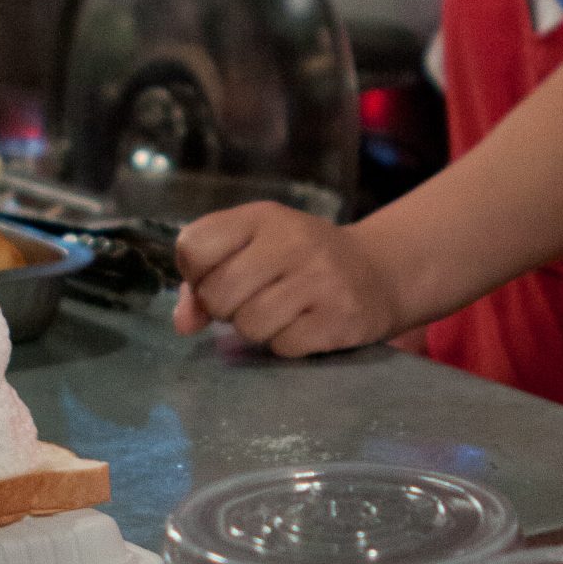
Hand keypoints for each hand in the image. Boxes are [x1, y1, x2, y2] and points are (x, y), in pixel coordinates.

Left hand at [173, 203, 402, 356]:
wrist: (379, 271)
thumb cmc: (301, 261)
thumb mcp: (255, 249)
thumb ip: (207, 279)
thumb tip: (184, 323)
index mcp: (262, 216)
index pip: (193, 246)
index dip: (194, 274)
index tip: (215, 277)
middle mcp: (292, 241)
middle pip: (217, 294)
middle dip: (224, 309)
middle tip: (250, 301)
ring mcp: (320, 279)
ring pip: (248, 325)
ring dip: (257, 329)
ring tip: (280, 313)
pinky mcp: (340, 318)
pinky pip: (283, 346)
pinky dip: (287, 344)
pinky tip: (305, 325)